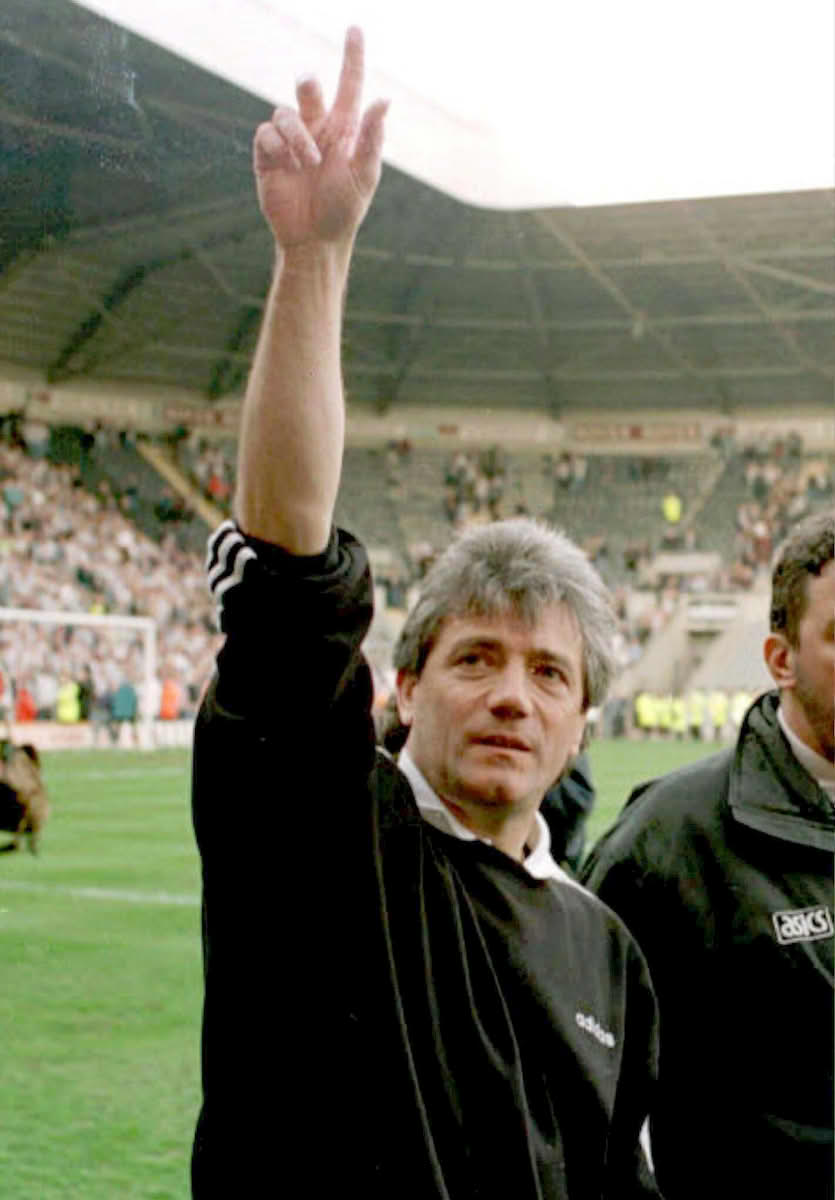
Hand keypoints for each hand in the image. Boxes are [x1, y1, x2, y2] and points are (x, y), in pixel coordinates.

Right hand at [253, 27, 387, 248]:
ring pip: (285, 112)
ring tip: (310, 162)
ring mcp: (291, 142)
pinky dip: (278, 145)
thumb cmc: (344, 211)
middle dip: (308, 85)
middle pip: (309, 88)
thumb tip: (385, 99)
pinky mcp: (268, 156)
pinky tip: (289, 165)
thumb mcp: (364, 176)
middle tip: (309, 86)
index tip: (355, 29)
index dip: (352, 56)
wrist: (314, 240)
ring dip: (297, 134)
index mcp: (344, 130)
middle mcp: (316, 129)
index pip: (348, 85)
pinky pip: (266, 133)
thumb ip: (372, 138)